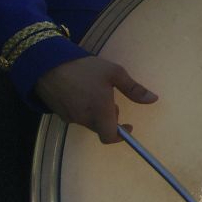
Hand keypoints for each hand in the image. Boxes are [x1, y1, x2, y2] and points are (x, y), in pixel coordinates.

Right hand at [34, 55, 157, 143]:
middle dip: (109, 119)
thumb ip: (134, 89)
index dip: (121, 136)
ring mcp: (70, 117)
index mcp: (100, 112)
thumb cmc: (84, 68)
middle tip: (110, 99)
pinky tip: (80, 93)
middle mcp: (85, 119)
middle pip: (101, 129)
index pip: (110, 137)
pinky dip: (83, 110)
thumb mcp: (114, 73)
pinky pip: (76, 117)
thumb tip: (154, 99)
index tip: (128, 126)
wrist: (46, 64)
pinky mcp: (59, 113)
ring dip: (96, 114)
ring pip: (89, 122)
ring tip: (94, 92)